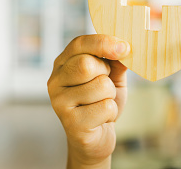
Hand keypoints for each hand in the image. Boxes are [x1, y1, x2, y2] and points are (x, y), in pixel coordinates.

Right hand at [48, 35, 129, 168]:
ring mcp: (59, 102)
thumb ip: (115, 60)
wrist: (97, 137)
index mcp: (63, 63)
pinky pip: (105, 107)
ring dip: (110, 95)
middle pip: (87, 64)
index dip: (103, 42)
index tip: (124, 47)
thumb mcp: (111, 76)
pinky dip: (111, 112)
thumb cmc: (101, 101)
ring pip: (101, 86)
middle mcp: (55, 81)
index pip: (79, 43)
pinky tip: (100, 118)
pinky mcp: (71, 122)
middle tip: (105, 86)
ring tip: (101, 103)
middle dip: (106, 74)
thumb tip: (125, 48)